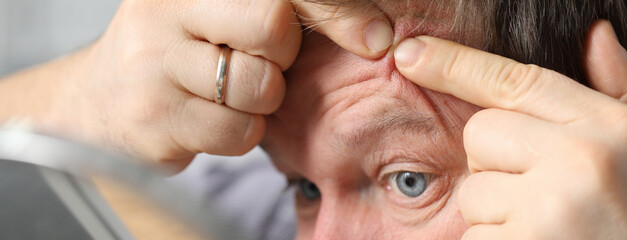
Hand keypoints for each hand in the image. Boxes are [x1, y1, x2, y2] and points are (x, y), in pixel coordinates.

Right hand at [47, 0, 392, 167]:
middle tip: (260, 60)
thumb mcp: (223, 13)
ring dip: (260, 100)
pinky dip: (239, 132)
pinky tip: (210, 117)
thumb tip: (374, 34)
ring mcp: (154, 63)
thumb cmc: (181, 49)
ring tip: (226, 90)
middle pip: (272, 26)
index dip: (336, 11)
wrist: (102, 98)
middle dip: (282, 55)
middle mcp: (167, 9)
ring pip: (259, 87)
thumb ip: (286, 12)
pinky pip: (238, 133)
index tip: (374, 38)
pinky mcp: (154, 118)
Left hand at [394, 20, 626, 238]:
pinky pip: (474, 236)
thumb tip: (596, 36)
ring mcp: (548, 206)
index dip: (456, 64)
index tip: (412, 55)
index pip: (517, 80)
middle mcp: (581, 159)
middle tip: (545, 197)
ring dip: (497, 214)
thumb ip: (625, 92)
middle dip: (496, 164)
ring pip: (473, 191)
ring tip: (549, 231)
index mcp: (615, 129)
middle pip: (481, 133)